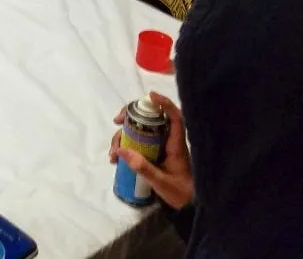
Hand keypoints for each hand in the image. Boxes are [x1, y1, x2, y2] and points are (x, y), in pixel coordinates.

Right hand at [108, 92, 193, 209]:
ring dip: (124, 136)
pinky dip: (126, 146)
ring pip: (141, 131)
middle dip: (131, 117)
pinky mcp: (155, 154)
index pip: (175, 117)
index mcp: (176, 144)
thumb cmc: (180, 193)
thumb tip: (121, 150)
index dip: (164, 103)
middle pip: (151, 120)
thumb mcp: (161, 182)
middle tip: (116, 122)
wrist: (189, 207)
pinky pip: (139, 142)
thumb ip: (143, 167)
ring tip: (113, 153)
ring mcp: (161, 147)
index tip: (149, 96)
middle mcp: (169, 141)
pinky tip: (117, 158)